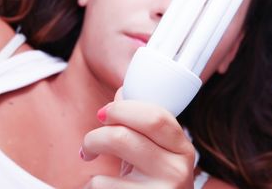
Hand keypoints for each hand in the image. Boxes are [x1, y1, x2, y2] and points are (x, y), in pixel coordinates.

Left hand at [80, 89, 194, 187]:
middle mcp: (178, 171)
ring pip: (110, 157)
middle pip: (123, 136)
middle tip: (89, 143)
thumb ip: (139, 123)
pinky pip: (100, 185)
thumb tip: (123, 92)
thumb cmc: (150, 181)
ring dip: (90, 155)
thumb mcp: (151, 151)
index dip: (121, 109)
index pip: (155, 116)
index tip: (103, 114)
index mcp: (182, 148)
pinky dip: (91, 184)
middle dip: (96, 134)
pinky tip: (103, 188)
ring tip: (91, 164)